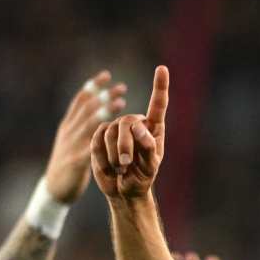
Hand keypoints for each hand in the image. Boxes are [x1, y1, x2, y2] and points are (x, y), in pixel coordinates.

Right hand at [45, 70, 127, 202]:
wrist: (55, 189)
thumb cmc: (68, 165)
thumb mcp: (72, 141)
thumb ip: (81, 127)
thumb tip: (94, 112)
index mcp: (69, 125)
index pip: (80, 101)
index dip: (93, 87)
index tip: (106, 75)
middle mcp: (69, 131)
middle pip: (87, 108)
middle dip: (104, 95)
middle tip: (122, 86)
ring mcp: (72, 144)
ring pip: (90, 123)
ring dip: (106, 111)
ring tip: (122, 102)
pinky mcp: (77, 160)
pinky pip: (92, 146)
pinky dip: (103, 137)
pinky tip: (114, 131)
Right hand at [92, 66, 169, 200]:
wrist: (123, 190)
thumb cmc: (142, 178)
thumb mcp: (150, 167)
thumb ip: (148, 147)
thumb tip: (138, 127)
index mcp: (153, 129)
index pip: (158, 105)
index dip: (160, 86)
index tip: (162, 68)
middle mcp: (135, 124)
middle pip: (127, 122)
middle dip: (125, 145)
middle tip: (126, 164)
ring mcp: (117, 129)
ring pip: (110, 129)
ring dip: (114, 153)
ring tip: (121, 168)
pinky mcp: (100, 135)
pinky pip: (97, 137)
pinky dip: (102, 154)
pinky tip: (109, 165)